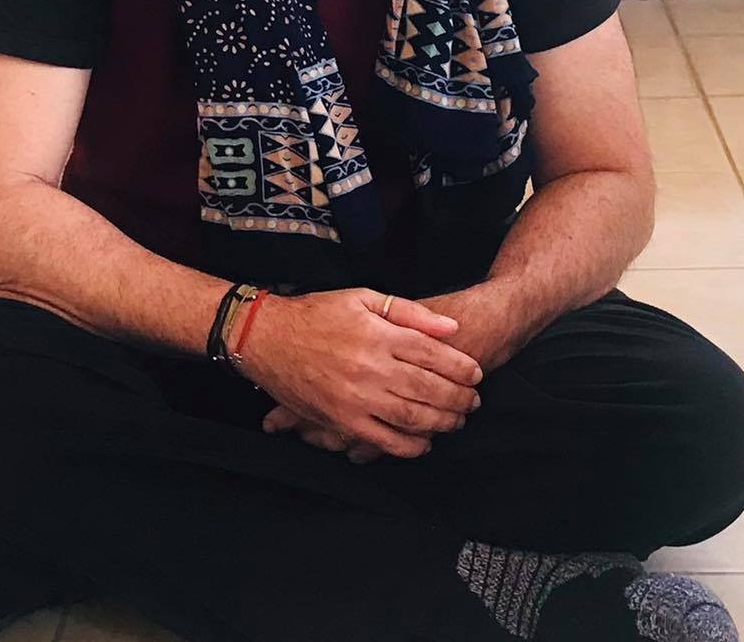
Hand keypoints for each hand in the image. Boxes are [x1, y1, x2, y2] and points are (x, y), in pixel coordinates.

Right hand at [237, 288, 482, 458]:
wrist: (267, 338)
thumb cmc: (315, 314)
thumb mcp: (362, 297)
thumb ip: (409, 312)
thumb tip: (450, 329)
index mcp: (377, 334)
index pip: (433, 353)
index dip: (460, 366)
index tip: (476, 373)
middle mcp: (370, 367)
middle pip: (429, 388)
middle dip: (459, 397)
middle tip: (474, 401)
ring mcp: (355, 397)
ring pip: (412, 417)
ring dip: (442, 422)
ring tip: (457, 420)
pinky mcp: (340, 420)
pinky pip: (383, 440)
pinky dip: (409, 446)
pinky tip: (424, 442)